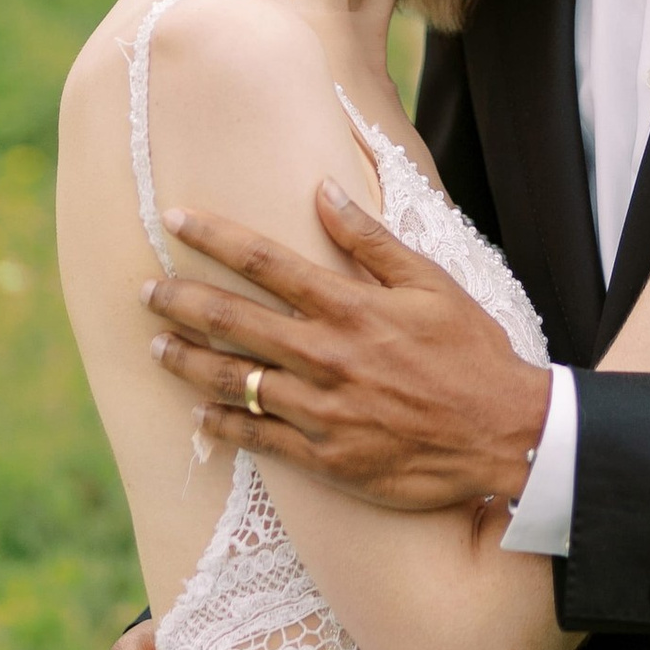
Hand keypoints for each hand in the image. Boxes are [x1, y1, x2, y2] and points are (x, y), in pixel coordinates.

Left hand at [142, 191, 554, 509]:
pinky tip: (197, 415)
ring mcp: (324, 411)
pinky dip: (224, 426)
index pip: (266, 262)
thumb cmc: (472, 352)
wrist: (504, 435)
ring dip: (189, 362)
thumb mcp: (431, 283)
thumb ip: (371, 240)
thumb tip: (322, 191)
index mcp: (351, 307)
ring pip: (236, 382)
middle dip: (182, 301)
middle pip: (236, 321)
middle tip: (144, 289)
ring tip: (155, 346)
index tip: (175, 218)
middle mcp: (328, 357)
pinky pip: (261, 440)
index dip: (215, 237)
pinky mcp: (328, 458)